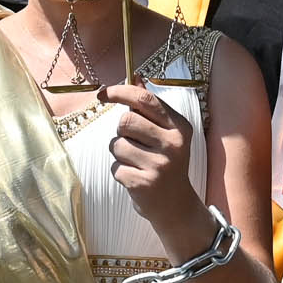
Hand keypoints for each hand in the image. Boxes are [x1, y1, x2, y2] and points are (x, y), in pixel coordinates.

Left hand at [101, 84, 200, 228]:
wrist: (176, 205)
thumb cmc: (166, 162)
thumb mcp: (166, 133)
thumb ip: (150, 107)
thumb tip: (136, 77)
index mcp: (179, 127)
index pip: (144, 100)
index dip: (119, 92)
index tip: (102, 93)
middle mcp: (173, 144)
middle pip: (125, 122)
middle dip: (121, 132)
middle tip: (133, 143)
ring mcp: (159, 165)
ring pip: (117, 145)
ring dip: (119, 154)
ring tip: (136, 163)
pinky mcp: (143, 183)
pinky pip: (115, 168)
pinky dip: (120, 172)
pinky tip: (136, 177)